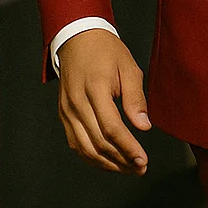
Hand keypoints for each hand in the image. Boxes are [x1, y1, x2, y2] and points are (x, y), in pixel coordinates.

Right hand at [56, 27, 151, 174]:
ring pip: (86, 148)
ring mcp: (67, 111)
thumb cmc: (107, 51)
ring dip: (108, 164)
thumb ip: (135, 98)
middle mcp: (77, 103)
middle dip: (121, 160)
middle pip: (99, 143)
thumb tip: (144, 126)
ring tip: (128, 169)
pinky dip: (92, 157)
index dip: (128, 148)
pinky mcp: (64, 115)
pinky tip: (109, 161)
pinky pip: (76, 143)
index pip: (112, 128)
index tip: (143, 160)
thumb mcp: (128, 67)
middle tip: (140, 168)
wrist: (78, 38)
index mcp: (95, 89)